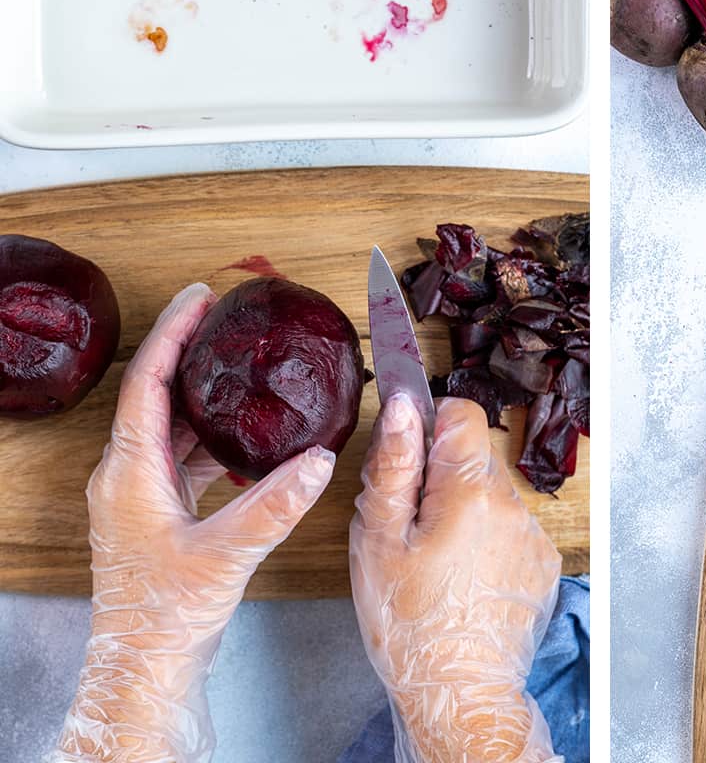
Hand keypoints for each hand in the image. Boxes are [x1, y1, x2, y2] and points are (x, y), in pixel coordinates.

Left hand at [56, 283, 335, 762]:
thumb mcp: (226, 553)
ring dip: (203, 398)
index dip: (173, 334)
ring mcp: (140, 497)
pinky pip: (184, 460)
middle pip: (156, 396)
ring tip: (240, 370)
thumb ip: (274, 504)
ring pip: (172, 430)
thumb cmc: (165, 615)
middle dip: (189, 355)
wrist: (146, 667)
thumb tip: (318, 461)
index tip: (199, 298)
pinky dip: (213, 441)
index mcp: (130, 473)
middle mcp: (127, 477)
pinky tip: (248, 441)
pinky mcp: (158, 516)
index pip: (148, 382)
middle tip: (224, 321)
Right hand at [350, 396, 562, 762]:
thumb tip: (402, 407)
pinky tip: (463, 578)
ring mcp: (533, 537)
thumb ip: (392, 466)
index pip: (461, 412)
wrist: (459, 693)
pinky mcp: (542, 563)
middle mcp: (513, 506)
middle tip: (410, 527)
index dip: (429, 425)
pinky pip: (510, 530)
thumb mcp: (378, 541)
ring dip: (464, 511)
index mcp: (471, 491)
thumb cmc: (411, 625)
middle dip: (441, 477)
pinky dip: (486, 541)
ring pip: (492, 496)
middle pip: (474, 458)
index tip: (408, 459)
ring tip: (436, 561)